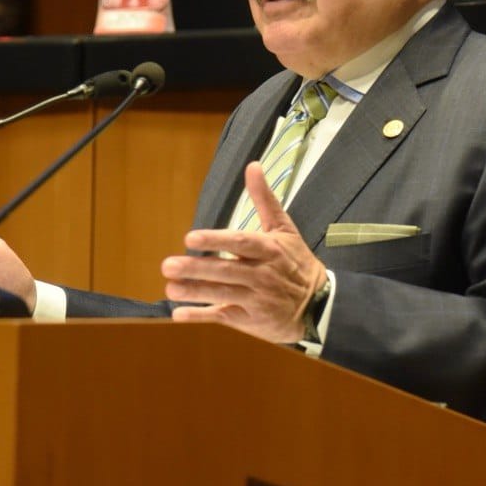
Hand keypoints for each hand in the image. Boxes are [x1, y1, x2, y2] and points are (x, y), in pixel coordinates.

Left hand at [163, 162, 326, 342]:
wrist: (318, 304)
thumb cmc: (295, 262)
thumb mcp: (285, 228)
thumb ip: (264, 198)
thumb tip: (252, 166)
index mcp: (269, 249)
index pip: (240, 243)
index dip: (215, 240)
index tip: (190, 238)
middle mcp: (262, 274)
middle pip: (225, 271)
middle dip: (195, 269)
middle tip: (168, 265)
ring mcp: (256, 299)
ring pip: (221, 294)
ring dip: (194, 292)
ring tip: (170, 288)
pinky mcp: (251, 320)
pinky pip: (223, 316)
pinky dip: (201, 316)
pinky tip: (179, 314)